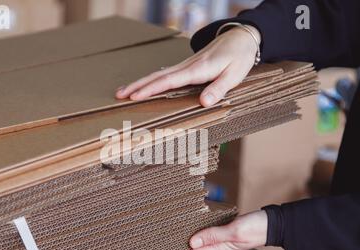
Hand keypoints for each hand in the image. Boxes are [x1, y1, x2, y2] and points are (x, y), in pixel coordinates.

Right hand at [116, 26, 260, 106]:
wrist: (240, 38)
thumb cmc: (238, 57)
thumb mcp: (234, 75)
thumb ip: (218, 89)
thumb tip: (203, 102)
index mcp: (198, 69)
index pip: (169, 81)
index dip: (151, 89)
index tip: (134, 96)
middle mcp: (187, 66)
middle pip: (157, 76)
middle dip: (137, 86)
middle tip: (119, 95)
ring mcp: (185, 66)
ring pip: (158, 75)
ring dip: (140, 83)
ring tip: (123, 92)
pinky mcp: (186, 67)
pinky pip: (165, 75)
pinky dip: (151, 81)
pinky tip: (143, 86)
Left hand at [157, 210, 267, 249]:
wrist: (273, 223)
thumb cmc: (257, 227)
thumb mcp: (234, 231)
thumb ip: (213, 235)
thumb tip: (192, 242)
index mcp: (219, 249)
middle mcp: (217, 246)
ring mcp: (221, 240)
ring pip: (197, 244)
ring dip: (182, 245)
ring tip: (167, 244)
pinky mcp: (224, 232)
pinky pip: (205, 235)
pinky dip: (194, 235)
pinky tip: (187, 233)